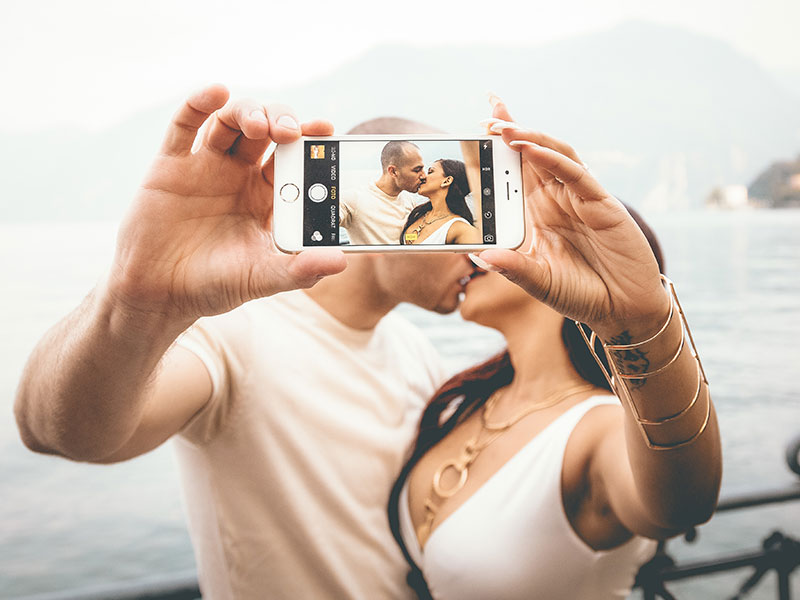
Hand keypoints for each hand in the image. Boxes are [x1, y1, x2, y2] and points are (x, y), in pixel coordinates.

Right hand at [107, 84, 345, 325]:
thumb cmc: (214, 286)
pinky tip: (216, 91)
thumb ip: (299, 270)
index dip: (310, 139)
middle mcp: (240, 175)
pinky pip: (185, 126)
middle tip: (290, 131)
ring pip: (231, 122)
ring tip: (259, 125)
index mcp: (268, 197)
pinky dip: (199, 104)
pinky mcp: (171, 165)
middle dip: (281, 121)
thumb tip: (340, 263)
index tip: (326, 129)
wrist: (159, 294)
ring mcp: (206, 166)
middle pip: (267, 131)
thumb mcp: (262, 279)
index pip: (295, 158)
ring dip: (249, 112)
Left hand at [477, 99, 668, 339]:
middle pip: (531, 153)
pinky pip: (574, 174)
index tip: (476, 125)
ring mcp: (579, 198)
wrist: (622, 310)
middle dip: (510, 129)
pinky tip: (530, 149)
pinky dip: (552, 159)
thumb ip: (513, 268)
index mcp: (538, 212)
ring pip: (552, 155)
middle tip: (487, 107)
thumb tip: (480, 254)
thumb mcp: (539, 282)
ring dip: (528, 138)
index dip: (500, 146)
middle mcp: (557, 198)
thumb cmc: (581, 293)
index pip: (515, 169)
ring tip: (501, 126)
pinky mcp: (601, 203)